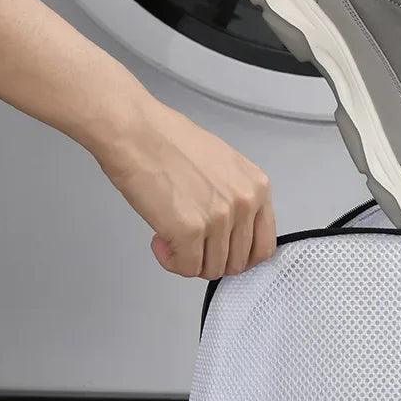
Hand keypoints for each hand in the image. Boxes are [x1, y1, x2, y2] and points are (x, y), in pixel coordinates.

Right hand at [96, 97, 276, 278]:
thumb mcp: (224, 165)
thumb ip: (235, 198)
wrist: (136, 131)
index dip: (240, 256)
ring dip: (189, 260)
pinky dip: (171, 262)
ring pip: (212, 268)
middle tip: (190, 245)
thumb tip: (232, 230)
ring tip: (171, 236)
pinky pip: (187, 268)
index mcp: (258, 187)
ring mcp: (220, 219)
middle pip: (238, 262)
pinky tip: (160, 240)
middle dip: (211, 259)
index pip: (264, 245)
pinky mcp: (190, 231)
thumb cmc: (170, 141)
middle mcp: (246, 204)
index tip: (222, 253)